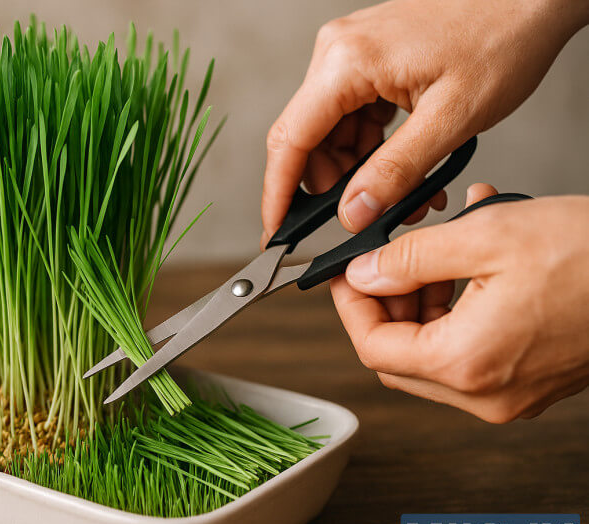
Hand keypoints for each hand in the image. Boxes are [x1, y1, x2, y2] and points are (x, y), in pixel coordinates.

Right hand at [261, 0, 588, 244]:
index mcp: (346, 62)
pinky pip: (353, 116)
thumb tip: (352, 213)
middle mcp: (337, 53)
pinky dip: (372, 149)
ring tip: (401, 195)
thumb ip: (395, 171)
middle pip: (308, 139)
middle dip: (333, 187)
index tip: (277, 233)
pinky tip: (402, 167)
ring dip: (358, 171)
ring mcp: (352, 55)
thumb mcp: (451, 118)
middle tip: (365, 217)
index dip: (278, 194)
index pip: (289, 140)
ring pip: (332, 133)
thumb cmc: (504, 34)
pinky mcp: (369, 61)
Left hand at [330, 184, 588, 421]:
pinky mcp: (532, 385)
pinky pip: (471, 356)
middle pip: (398, 360)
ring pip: (432, 359)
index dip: (350, 307)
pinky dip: (457, 315)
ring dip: (421, 307)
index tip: (347, 275)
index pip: (373, 347)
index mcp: (465, 363)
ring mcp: (511, 396)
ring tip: (436, 254)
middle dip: (384, 307)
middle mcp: (485, 395)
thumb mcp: (485, 237)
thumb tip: (364, 274)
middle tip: (389, 264)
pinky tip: (471, 268)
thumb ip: (410, 260)